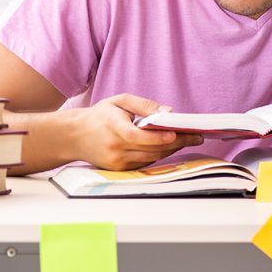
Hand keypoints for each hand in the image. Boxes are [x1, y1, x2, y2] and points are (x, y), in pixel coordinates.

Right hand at [67, 93, 203, 170]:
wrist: (75, 136)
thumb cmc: (99, 116)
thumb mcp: (119, 101)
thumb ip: (144, 105)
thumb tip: (168, 112)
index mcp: (114, 128)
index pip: (140, 136)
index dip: (160, 137)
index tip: (177, 133)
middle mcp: (116, 148)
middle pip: (151, 149)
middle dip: (176, 143)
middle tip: (195, 136)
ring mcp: (118, 161)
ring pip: (152, 158)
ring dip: (171, 150)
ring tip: (188, 140)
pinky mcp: (120, 169)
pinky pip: (145, 163)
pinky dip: (159, 155)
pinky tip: (170, 147)